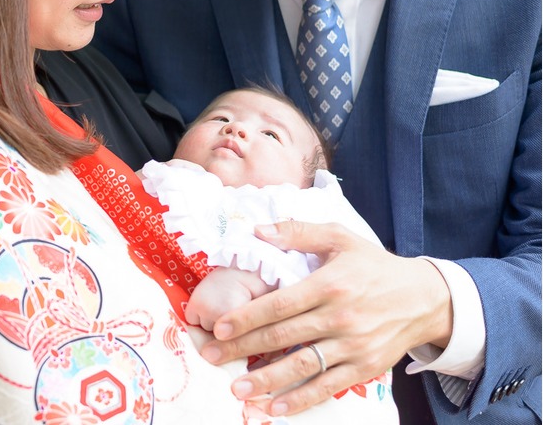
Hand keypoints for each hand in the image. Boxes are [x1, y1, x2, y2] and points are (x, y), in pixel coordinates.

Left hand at [198, 221, 452, 416]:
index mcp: (330, 284)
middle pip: (284, 336)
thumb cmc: (373, 264)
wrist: (425, 297)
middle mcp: (341, 316)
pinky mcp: (366, 367)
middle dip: (244, 349)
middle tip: (211, 358)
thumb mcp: (339, 237)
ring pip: (304, 366)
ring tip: (237, 389)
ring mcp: (354, 345)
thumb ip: (297, 232)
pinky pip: (329, 387)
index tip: (220, 328)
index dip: (248, 317)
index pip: (280, 304)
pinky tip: (275, 408)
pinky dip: (302, 399)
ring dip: (268, 380)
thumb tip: (257, 230)